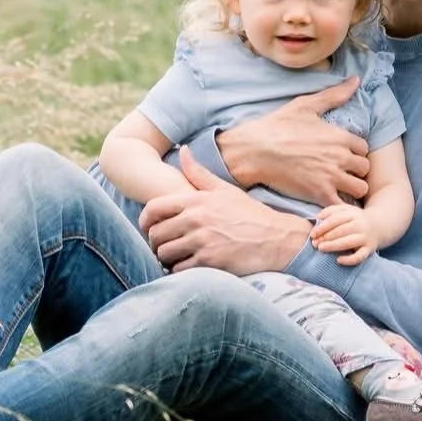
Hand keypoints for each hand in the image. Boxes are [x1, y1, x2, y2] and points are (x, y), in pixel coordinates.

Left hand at [144, 149, 310, 273]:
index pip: (154, 209)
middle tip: (166, 247)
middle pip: (156, 234)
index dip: (144, 221)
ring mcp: (202, 241)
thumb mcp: (224, 189)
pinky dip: (180, 270)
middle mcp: (196, 219)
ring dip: (167, 258)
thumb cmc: (250, 214)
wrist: (276, 238)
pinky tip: (190, 266)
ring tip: (177, 258)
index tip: (149, 229)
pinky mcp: (209, 261)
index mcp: (196, 200)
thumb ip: (199, 172)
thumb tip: (182, 150)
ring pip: (164, 253)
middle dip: (157, 243)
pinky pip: (179, 269)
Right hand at [217, 78, 369, 206]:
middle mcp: (340, 156)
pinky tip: (330, 200)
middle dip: (356, 171)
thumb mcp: (306, 105)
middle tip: (343, 173)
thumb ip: (334, 95)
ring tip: (339, 188)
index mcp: (339, 136)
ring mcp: (331, 176)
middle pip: (365, 168)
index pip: (364, 148)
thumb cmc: (277, 126)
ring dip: (352, 189)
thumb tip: (355, 79)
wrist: (253, 150)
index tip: (344, 156)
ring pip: (360, 188)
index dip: (355, 152)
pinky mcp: (319, 194)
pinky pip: (343, 206)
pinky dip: (340, 206)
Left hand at [310, 205, 379, 265]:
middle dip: (326, 237)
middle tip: (314, 243)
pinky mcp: (369, 249)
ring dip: (333, 246)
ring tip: (321, 249)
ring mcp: (365, 237)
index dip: (323, 227)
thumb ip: (332, 211)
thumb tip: (319, 217)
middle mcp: (360, 224)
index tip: (312, 234)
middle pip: (341, 230)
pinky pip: (360, 256)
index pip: (336, 219)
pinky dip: (349, 260)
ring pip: (348, 242)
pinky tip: (338, 260)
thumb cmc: (356, 219)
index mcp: (353, 214)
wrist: (379, 226)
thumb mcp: (346, 210)